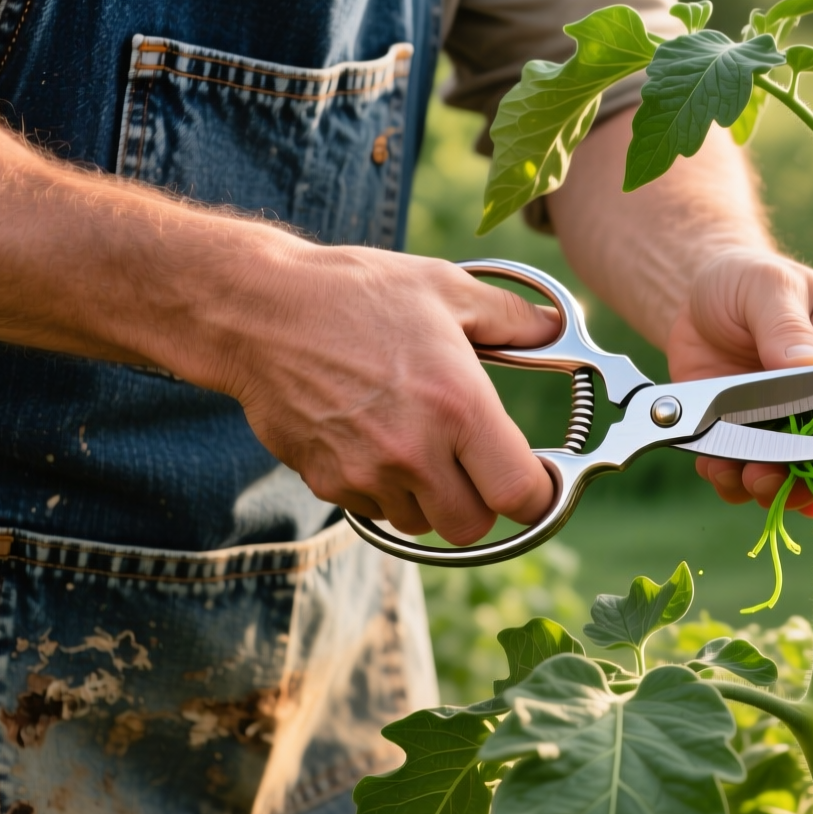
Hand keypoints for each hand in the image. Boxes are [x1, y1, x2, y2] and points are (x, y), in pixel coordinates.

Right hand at [211, 243, 559, 544]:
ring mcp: (367, 473)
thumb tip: (555, 328)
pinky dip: (385, 490)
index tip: (534, 476)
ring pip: (423, 524)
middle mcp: (416, 451)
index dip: (537, 492)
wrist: (257, 310)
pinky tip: (376, 441)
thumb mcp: (445, 287)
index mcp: (458, 406)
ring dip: (431, 498)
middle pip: (472, 526)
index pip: (521, 494)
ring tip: (418, 442)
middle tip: (473, 461)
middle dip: (481, 501)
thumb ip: (511, 319)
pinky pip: (375, 511)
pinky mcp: (328, 482)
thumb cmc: (355, 292)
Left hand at [664, 248, 812, 513]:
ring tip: (747, 478)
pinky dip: (731, 483)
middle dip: (812, 478)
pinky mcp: (745, 440)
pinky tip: (716, 468)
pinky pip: (744, 476)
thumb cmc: (745, 279)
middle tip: (777, 476)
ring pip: (792, 476)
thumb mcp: (768, 289)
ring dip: (772, 488)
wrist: (694, 295)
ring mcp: (785, 426)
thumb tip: (810, 369)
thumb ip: (787, 330)